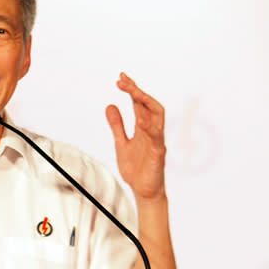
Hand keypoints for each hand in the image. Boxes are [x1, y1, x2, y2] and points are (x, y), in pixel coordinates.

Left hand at [105, 72, 165, 202]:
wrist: (143, 191)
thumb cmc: (136, 168)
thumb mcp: (121, 143)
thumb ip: (117, 125)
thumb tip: (110, 105)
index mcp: (143, 128)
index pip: (138, 103)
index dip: (131, 90)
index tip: (120, 77)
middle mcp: (152, 131)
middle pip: (148, 105)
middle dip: (136, 91)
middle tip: (122, 81)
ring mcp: (156, 141)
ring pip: (157, 117)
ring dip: (145, 103)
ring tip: (133, 92)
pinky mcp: (158, 154)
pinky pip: (157, 138)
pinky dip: (150, 129)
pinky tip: (141, 121)